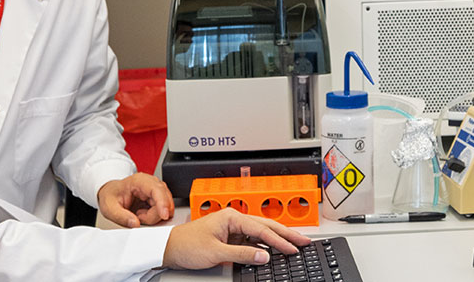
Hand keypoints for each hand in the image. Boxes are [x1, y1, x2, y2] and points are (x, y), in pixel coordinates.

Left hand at [96, 173, 173, 226]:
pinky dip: (155, 216)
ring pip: (166, 207)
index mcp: (138, 181)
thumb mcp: (109, 208)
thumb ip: (121, 217)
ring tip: (138, 214)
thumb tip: (136, 223)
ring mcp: (155, 190)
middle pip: (164, 199)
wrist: (110, 193)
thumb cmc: (110, 197)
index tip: (164, 215)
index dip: (163, 202)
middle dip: (154, 214)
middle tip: (138, 217)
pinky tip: (143, 214)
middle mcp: (150, 183)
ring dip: (154, 216)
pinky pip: (163, 210)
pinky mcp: (158, 198)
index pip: (156, 189)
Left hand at [162, 208, 310, 268]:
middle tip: (304, 241)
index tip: (294, 248)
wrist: (169, 248)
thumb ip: (242, 254)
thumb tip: (264, 255)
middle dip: (286, 234)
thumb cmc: (186, 245)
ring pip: (260, 233)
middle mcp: (233, 219)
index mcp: (231, 216)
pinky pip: (252, 240)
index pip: (262, 229)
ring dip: (277, 240)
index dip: (280, 240)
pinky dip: (264, 246)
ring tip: (295, 245)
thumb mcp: (216, 252)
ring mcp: (232, 228)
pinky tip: (274, 251)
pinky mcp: (230, 237)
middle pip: (266, 226)